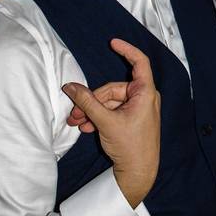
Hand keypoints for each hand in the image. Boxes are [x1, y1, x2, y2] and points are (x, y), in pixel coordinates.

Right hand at [62, 39, 160, 208]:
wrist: (138, 173)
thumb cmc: (131, 146)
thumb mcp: (105, 121)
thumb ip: (87, 102)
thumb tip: (70, 87)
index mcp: (145, 92)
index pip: (139, 62)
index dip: (127, 50)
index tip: (113, 42)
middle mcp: (143, 97)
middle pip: (112, 88)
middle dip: (91, 100)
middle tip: (74, 112)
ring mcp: (137, 108)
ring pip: (109, 101)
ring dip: (91, 111)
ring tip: (76, 122)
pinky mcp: (131, 119)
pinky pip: (112, 111)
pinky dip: (98, 117)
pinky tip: (86, 128)